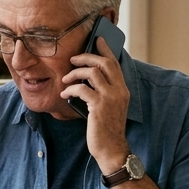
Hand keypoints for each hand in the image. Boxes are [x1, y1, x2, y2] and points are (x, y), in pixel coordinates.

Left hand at [60, 32, 130, 174]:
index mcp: (123, 90)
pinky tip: (65, 93)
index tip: (97, 40)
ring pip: (92, 73)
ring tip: (66, 79)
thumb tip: (87, 78)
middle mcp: (119, 91)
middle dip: (87, 57)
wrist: (112, 149)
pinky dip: (71, 89)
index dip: (105, 50)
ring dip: (75, 72)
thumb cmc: (107, 129)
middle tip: (73, 58)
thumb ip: (104, 92)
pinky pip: (82, 89)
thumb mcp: (109, 107)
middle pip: (104, 63)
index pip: (115, 64)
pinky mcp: (99, 107)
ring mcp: (110, 98)